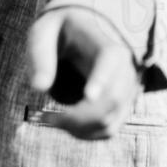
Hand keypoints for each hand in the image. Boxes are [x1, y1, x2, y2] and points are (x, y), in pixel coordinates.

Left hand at [26, 7, 143, 139]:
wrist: (81, 35)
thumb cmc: (59, 32)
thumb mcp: (43, 33)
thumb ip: (40, 56)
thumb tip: (39, 87)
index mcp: (105, 43)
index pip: (110, 60)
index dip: (102, 78)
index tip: (87, 96)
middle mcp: (124, 68)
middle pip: (111, 99)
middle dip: (77, 116)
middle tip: (44, 117)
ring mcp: (127, 90)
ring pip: (109, 121)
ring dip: (77, 128)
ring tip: (49, 118)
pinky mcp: (122, 108)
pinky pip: (108, 130)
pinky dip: (84, 133)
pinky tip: (63, 123)